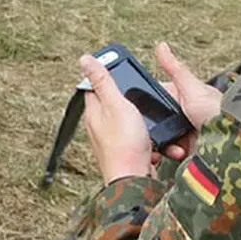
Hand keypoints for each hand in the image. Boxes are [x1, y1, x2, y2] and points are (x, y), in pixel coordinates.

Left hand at [79, 54, 153, 184]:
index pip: (94, 86)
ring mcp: (112, 141)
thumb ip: (103, 82)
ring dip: (144, 122)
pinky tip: (155, 143)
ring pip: (130, 122)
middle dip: (131, 100)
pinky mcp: (126, 153)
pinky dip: (150, 139)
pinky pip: (140, 140)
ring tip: (151, 125)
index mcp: (93, 112)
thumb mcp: (116, 105)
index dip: (107, 75)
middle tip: (144, 99)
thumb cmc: (124, 145)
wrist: (134, 180)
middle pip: (114, 103)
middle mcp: (99, 126)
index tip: (120, 68)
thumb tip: (85, 59)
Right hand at [154, 43, 223, 161]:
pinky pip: (171, 151)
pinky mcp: (189, 150)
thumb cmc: (217, 110)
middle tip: (147, 129)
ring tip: (165, 142)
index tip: (137, 107)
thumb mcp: (192, 88)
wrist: (233, 139)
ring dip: (162, 140)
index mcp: (186, 96)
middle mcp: (186, 114)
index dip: (149, 102)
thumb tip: (160, 45)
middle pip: (159, 119)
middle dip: (153, 125)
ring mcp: (187, 132)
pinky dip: (170, 152)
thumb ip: (174, 68)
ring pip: (163, 136)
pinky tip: (174, 151)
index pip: (160, 96)